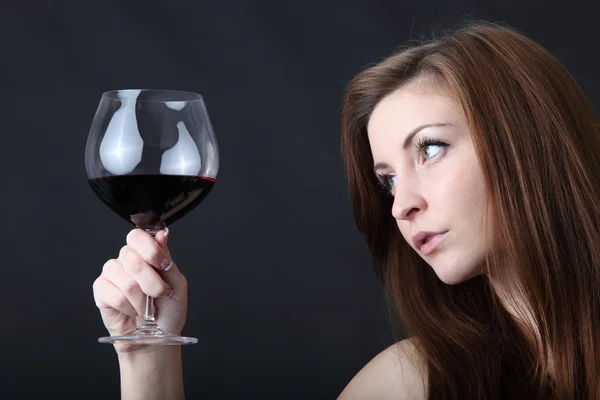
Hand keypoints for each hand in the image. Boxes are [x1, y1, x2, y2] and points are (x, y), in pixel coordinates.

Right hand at [92, 228, 187, 352]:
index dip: (151, 250)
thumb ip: (167, 259)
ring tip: (146, 308)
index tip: (164, 265)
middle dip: (152, 283)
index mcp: (144, 253)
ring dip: (142, 300)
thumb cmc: (168, 311)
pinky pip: (115, 296)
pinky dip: (129, 308)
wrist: (157, 337)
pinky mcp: (101, 291)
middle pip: (133, 259)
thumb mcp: (177, 284)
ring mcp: (111, 274)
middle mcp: (126, 260)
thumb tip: (162, 235)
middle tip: (159, 294)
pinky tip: (132, 311)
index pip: (138, 236)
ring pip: (126, 280)